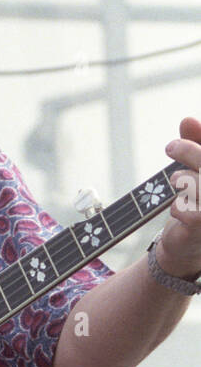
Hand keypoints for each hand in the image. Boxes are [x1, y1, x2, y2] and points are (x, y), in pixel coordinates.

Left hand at [160, 117, 200, 279]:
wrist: (188, 247)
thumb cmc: (197, 203)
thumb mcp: (197, 172)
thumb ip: (197, 145)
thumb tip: (187, 120)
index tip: (184, 133)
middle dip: (190, 152)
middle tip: (170, 148)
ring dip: (184, 179)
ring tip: (175, 181)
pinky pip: (190, 211)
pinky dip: (179, 205)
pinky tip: (178, 208)